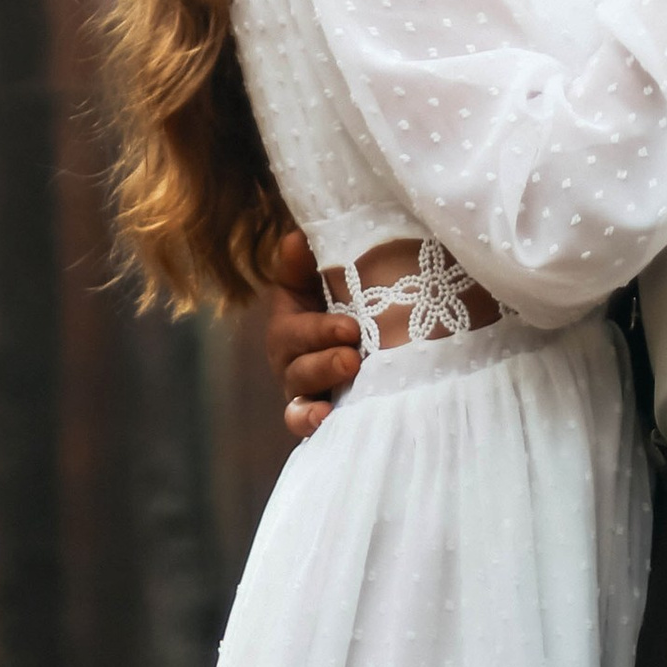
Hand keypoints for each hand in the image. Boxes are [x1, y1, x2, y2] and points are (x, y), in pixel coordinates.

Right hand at [262, 227, 358, 443]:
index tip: (352, 328)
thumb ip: (309, 260)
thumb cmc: (349, 298)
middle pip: (297, 369)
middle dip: (324, 364)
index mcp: (291, 325)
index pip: (293, 332)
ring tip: (339, 401)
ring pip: (299, 403)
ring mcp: (305, 394)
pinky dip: (312, 427)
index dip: (318, 332)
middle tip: (354, 357)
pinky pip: (307, 428)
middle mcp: (292, 362)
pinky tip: (327, 424)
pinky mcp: (319, 417)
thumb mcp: (328, 276)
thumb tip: (295, 239)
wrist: (376, 334)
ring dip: (315, 402)